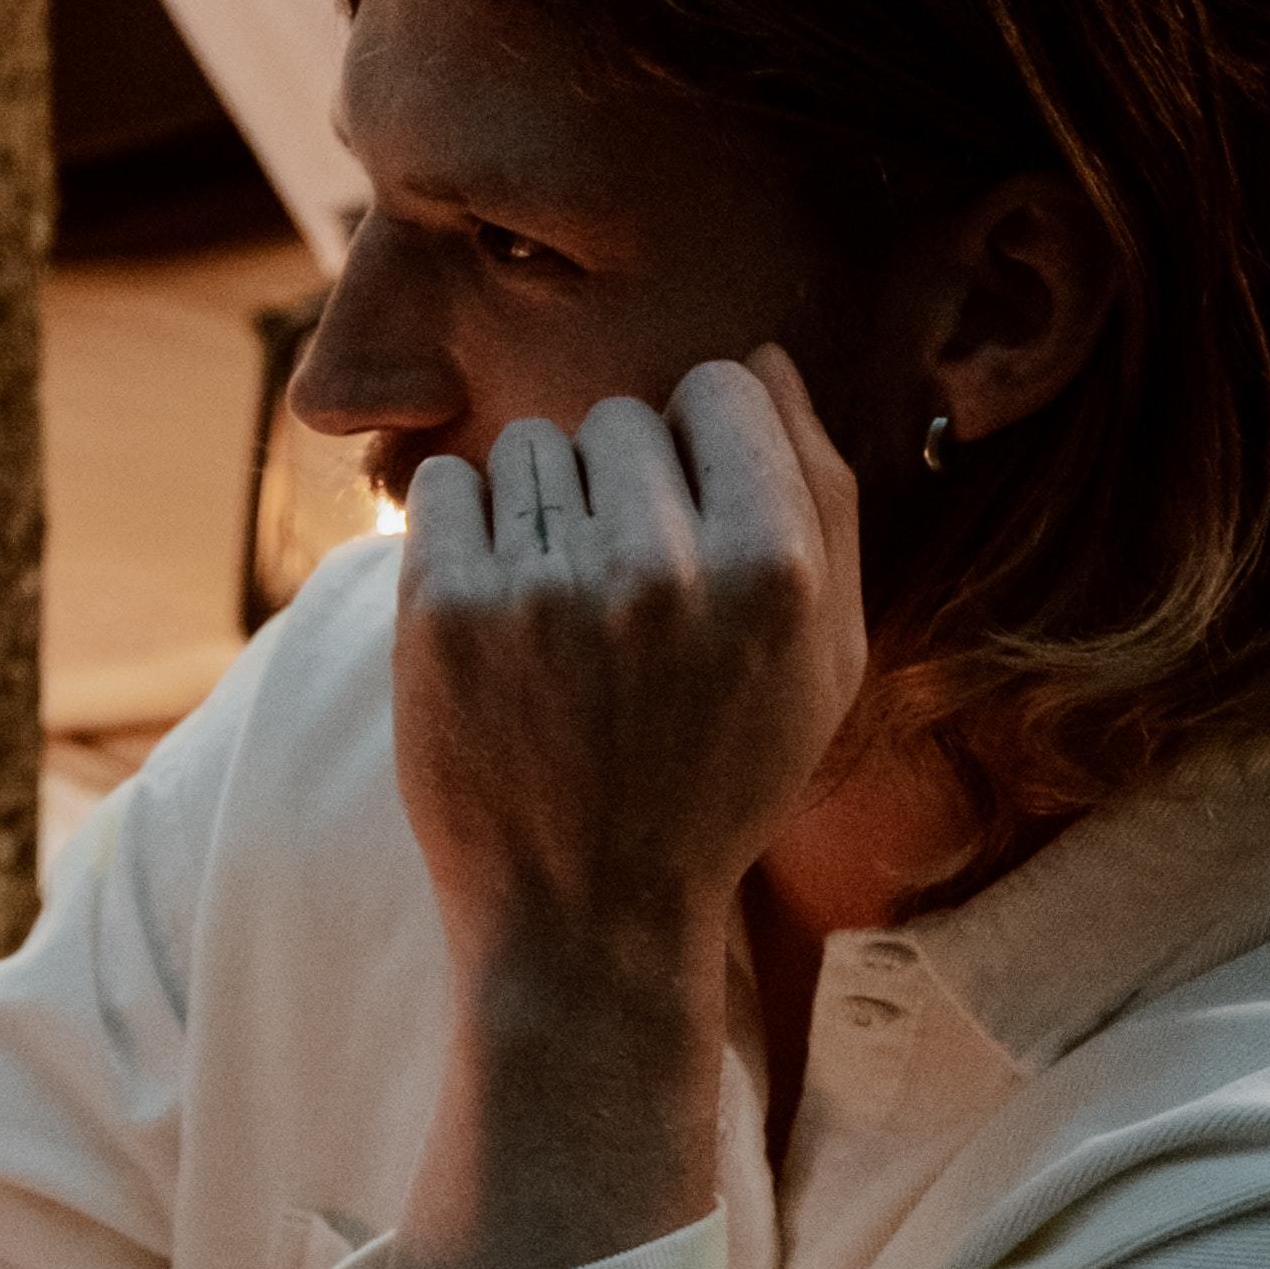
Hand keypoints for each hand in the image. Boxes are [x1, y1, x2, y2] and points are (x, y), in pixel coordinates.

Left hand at [390, 349, 868, 982]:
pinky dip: (462, 526)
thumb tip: (760, 360)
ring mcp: (545, 587)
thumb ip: (821, 496)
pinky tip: (494, 604)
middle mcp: (662, 568)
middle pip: (622, 416)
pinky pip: (445, 484)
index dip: (700, 444)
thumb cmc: (718, 775)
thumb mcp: (825, 656)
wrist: (587, 908)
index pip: (718, 389)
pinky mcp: (445, 611)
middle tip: (623, 591)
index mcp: (774, 569)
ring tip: (561, 610)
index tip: (688, 517)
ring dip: (541, 507)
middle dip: (621, 482)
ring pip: (534, 446)